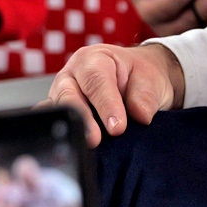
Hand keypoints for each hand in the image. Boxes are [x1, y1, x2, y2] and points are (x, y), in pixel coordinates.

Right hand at [47, 42, 183, 146]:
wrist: (136, 80)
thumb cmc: (138, 76)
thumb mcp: (150, 80)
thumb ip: (144, 97)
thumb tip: (139, 115)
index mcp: (93, 59)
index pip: (96, 80)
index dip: (106, 104)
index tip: (117, 127)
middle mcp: (72, 75)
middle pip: (68, 95)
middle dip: (82, 119)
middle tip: (95, 140)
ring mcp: (62, 94)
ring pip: (58, 110)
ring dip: (72, 129)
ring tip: (88, 146)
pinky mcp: (60, 113)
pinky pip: (57, 123)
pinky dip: (66, 134)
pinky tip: (75, 147)